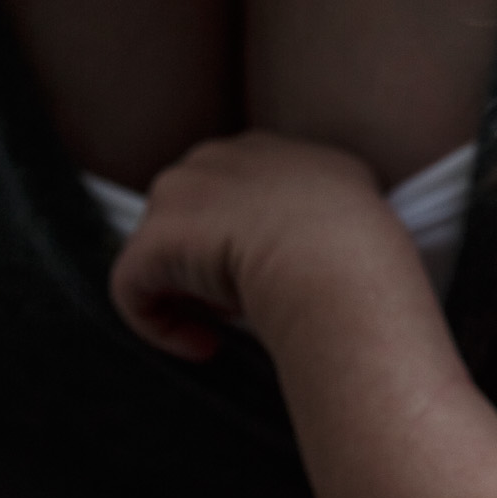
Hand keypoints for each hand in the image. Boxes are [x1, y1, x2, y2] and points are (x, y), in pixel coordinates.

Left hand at [108, 132, 392, 360]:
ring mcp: (182, 192)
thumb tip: (312, 236)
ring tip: (230, 323)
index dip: (245, 238)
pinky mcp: (155, 238)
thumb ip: (324, 205)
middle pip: (191, 214)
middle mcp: (220, 156)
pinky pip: (133, 288)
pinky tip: (204, 346)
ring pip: (160, 250)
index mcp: (271, 150)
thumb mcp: (358, 203)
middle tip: (245, 304)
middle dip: (209, 261)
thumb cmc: (363, 249)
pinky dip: (159, 325)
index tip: (273, 277)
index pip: (234, 192)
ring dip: (188, 291)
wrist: (339, 258)